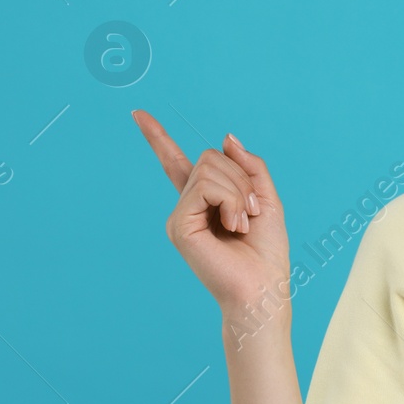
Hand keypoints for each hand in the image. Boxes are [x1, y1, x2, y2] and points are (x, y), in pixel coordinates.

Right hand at [132, 109, 290, 316]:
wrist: (263, 288)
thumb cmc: (266, 252)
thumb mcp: (265, 198)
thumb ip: (249, 166)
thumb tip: (226, 137)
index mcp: (204, 200)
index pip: (177, 163)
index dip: (158, 138)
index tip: (138, 114)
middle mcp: (187, 206)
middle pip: (209, 157)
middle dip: (241, 178)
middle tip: (249, 214)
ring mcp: (180, 215)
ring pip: (209, 168)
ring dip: (239, 192)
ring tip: (241, 223)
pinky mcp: (179, 225)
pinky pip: (206, 187)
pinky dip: (230, 201)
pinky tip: (232, 226)